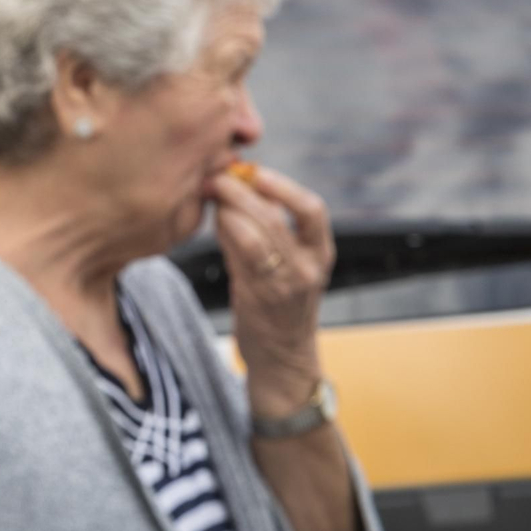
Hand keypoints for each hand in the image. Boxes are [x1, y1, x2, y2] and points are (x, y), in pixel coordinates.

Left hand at [208, 166, 335, 418]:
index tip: (257, 171)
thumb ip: (266, 229)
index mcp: (321, 253)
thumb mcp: (287, 264)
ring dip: (229, 209)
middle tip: (216, 176)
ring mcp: (285, 286)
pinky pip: (240, 257)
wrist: (282, 360)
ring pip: (256, 235)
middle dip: (243, 191)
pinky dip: (225, 234)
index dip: (284, 186)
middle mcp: (308, 268)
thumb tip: (237, 186)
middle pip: (276, 218)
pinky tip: (214, 223)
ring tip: (210, 195)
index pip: (313, 210)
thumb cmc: (279, 304)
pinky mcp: (259, 299)